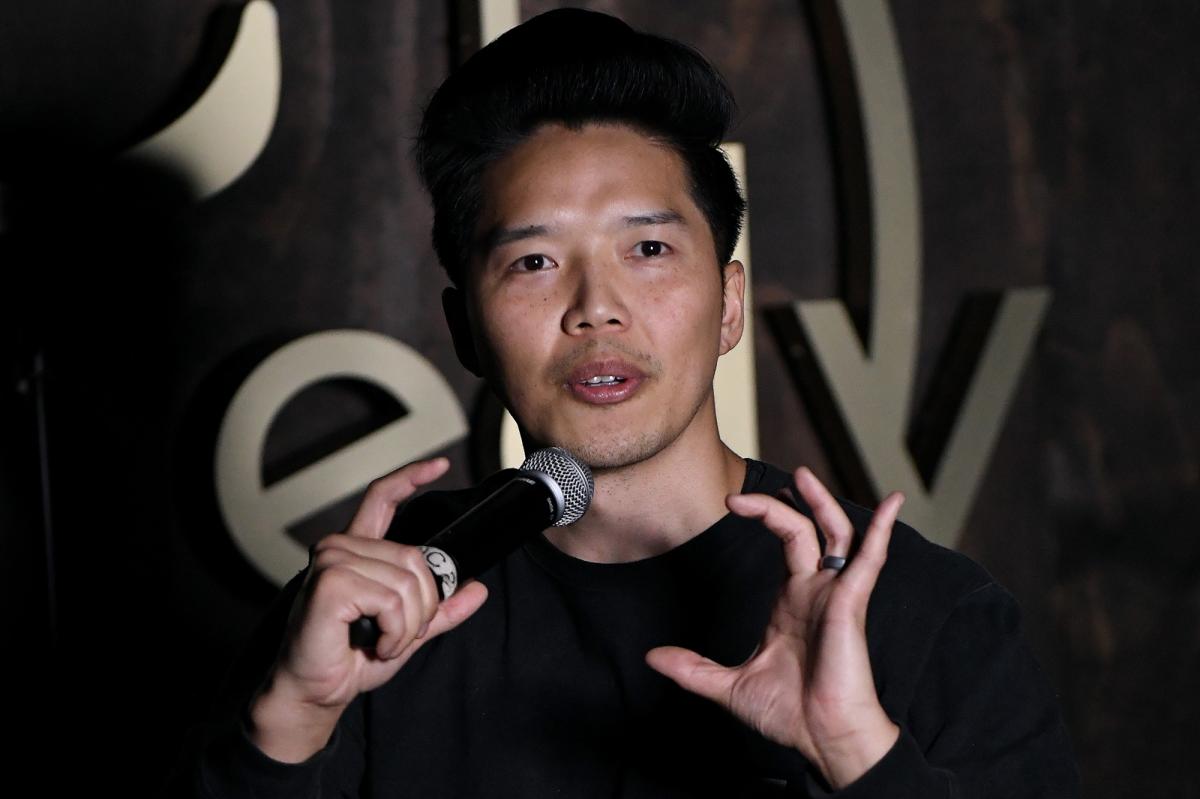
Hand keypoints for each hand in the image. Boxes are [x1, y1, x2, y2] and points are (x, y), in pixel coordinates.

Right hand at [249, 457, 488, 761]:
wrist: (317, 692)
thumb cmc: (350, 658)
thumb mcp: (408, 631)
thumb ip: (440, 609)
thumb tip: (478, 589)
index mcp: (357, 551)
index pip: (382, 499)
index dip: (411, 477)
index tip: (441, 463)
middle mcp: (341, 547)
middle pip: (416, 559)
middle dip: (422, 607)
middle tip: (398, 633)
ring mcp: (332, 560)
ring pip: (408, 582)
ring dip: (408, 625)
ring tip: (382, 640)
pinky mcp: (331, 582)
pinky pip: (392, 600)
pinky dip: (395, 631)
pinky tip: (373, 643)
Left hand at [646, 467, 902, 788]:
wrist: (822, 738)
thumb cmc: (790, 714)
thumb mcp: (729, 685)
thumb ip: (693, 669)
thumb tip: (653, 658)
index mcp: (792, 600)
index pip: (784, 541)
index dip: (763, 515)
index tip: (732, 504)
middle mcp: (816, 591)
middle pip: (807, 529)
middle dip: (784, 503)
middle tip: (749, 491)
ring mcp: (836, 595)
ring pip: (836, 534)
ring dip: (823, 503)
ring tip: (805, 476)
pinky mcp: (852, 604)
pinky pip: (870, 560)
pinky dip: (880, 530)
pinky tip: (890, 504)